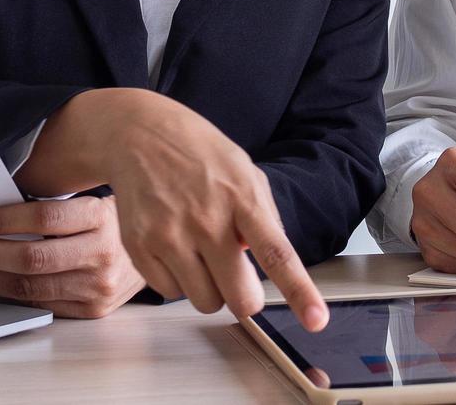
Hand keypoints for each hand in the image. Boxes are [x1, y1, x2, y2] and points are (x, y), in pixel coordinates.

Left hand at [0, 195, 144, 318]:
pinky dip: (9, 296)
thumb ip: (55, 202)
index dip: (1, 220)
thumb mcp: (95, 198)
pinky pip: (42, 305)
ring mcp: (100, 286)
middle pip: (32, 258)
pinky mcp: (94, 309)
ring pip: (30, 288)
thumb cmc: (116, 219)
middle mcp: (104, 254)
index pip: (43, 217)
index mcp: (103, 216)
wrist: (157, 249)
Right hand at [18, 88, 328, 331]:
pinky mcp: (140, 247)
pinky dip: (178, 280)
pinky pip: (170, 293)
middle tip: (238, 279)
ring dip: (210, 289)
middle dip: (245, 298)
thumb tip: (272, 262)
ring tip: (201, 254)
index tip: (316, 320)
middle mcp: (207, 220)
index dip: (300, 291)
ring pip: (205, 302)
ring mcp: (170, 235)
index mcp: (242, 198)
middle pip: (239, 297)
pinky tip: (175, 247)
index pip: (277, 253)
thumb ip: (264, 217)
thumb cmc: (200, 155)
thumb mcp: (245, 172)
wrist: (139, 135)